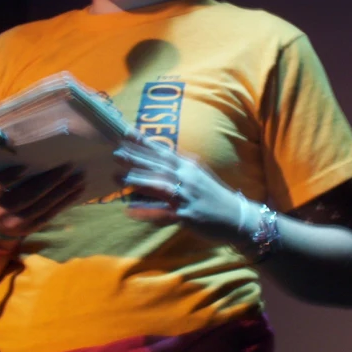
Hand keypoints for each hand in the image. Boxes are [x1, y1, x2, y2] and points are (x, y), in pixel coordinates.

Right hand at [0, 164, 84, 239]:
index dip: (9, 177)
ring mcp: (15, 223)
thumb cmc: (0, 193)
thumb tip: (38, 153)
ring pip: (42, 206)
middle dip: (50, 180)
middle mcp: (0, 211)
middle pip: (27, 196)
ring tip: (78, 178)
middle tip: (68, 166)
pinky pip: (50, 215)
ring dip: (63, 191)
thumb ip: (8, 171)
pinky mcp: (30, 228)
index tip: (26, 166)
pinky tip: (77, 191)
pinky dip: (65, 202)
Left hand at [113, 136, 250, 242]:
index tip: (126, 134)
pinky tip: (129, 211)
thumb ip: (177, 166)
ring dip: (137, 181)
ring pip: (159, 186)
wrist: (237, 217)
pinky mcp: (187, 216)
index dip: (144, 143)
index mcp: (188, 166)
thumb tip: (155, 158)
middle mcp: (187, 178)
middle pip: (158, 166)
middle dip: (136, 159)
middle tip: (115, 152)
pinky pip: (163, 213)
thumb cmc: (213, 196)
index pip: (162, 152)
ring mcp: (187, 197)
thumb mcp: (197, 175)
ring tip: (117, 177)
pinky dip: (146, 212)